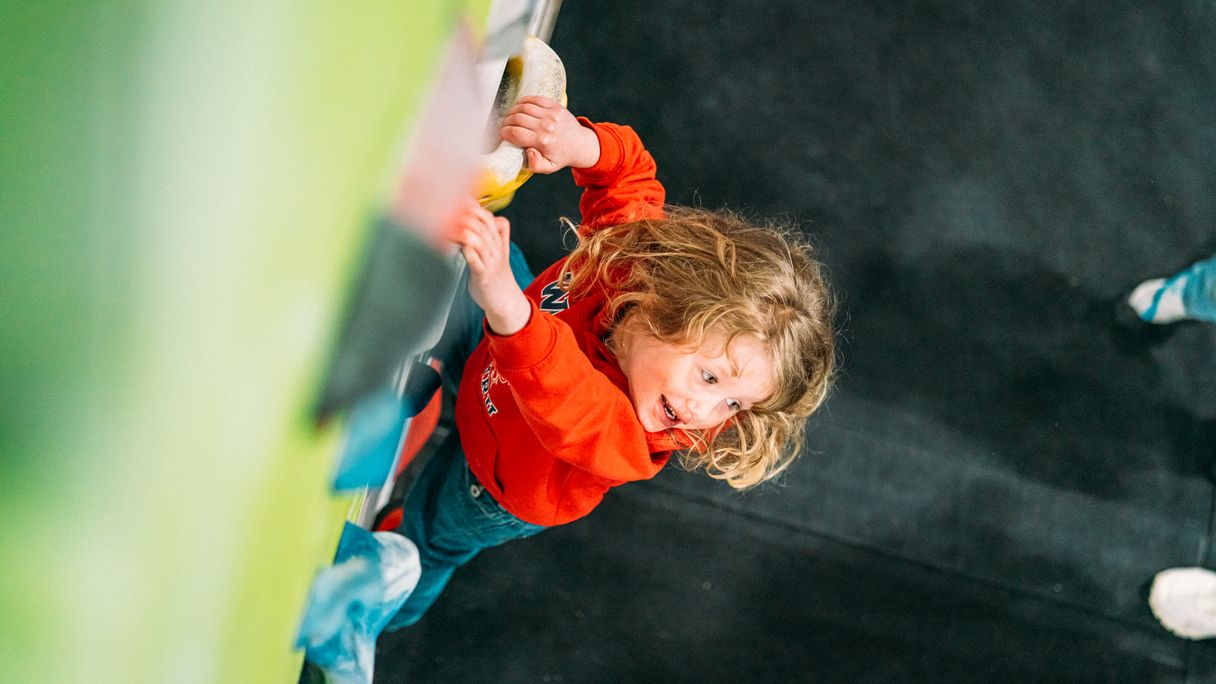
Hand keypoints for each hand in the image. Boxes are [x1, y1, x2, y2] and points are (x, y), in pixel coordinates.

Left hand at [454, 201, 530, 334]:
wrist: (505, 301)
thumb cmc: (495, 275)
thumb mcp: (498, 252)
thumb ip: (494, 234)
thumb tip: (486, 217)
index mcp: (498, 242)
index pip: (489, 217)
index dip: (474, 207)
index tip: (456, 199)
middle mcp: (496, 250)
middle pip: (484, 225)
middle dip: (465, 215)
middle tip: (446, 210)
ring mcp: (491, 263)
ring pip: (480, 241)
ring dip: (464, 231)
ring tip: (447, 226)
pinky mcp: (484, 277)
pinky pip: (477, 262)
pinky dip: (468, 252)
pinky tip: (459, 246)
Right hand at [500, 96, 600, 173]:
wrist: (581, 144)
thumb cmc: (561, 156)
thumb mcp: (548, 167)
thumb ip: (535, 165)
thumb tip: (528, 151)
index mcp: (542, 141)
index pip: (515, 133)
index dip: (504, 133)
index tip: (503, 134)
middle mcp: (547, 126)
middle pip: (517, 118)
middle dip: (507, 122)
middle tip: (506, 126)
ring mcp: (551, 114)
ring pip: (524, 107)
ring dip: (513, 111)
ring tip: (512, 117)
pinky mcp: (555, 106)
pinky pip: (534, 99)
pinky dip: (523, 101)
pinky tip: (520, 107)